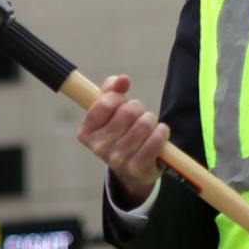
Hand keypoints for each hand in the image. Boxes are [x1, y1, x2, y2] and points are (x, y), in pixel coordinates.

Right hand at [76, 74, 166, 208]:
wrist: (132, 169)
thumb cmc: (120, 134)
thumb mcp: (110, 112)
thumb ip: (112, 90)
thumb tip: (122, 79)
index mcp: (86, 132)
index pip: (105, 102)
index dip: (119, 98)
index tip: (120, 104)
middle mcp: (98, 147)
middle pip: (128, 111)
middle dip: (138, 109)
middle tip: (138, 116)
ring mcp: (117, 159)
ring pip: (144, 124)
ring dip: (151, 121)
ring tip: (147, 127)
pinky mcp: (136, 167)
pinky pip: (156, 139)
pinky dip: (162, 133)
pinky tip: (158, 134)